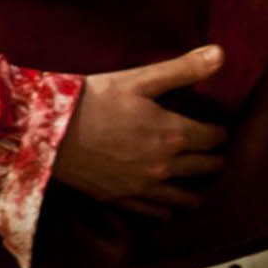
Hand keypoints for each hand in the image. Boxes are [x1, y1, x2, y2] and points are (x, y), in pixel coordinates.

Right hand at [52, 45, 226, 215]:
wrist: (46, 131)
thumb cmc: (94, 100)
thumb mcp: (140, 80)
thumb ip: (183, 69)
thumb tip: (221, 54)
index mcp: (173, 135)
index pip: (213, 138)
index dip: (219, 133)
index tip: (220, 131)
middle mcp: (164, 166)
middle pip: (203, 168)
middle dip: (213, 161)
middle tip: (218, 159)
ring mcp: (142, 186)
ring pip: (180, 197)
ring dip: (194, 193)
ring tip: (201, 194)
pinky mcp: (119, 198)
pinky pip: (150, 210)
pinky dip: (162, 211)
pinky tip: (167, 213)